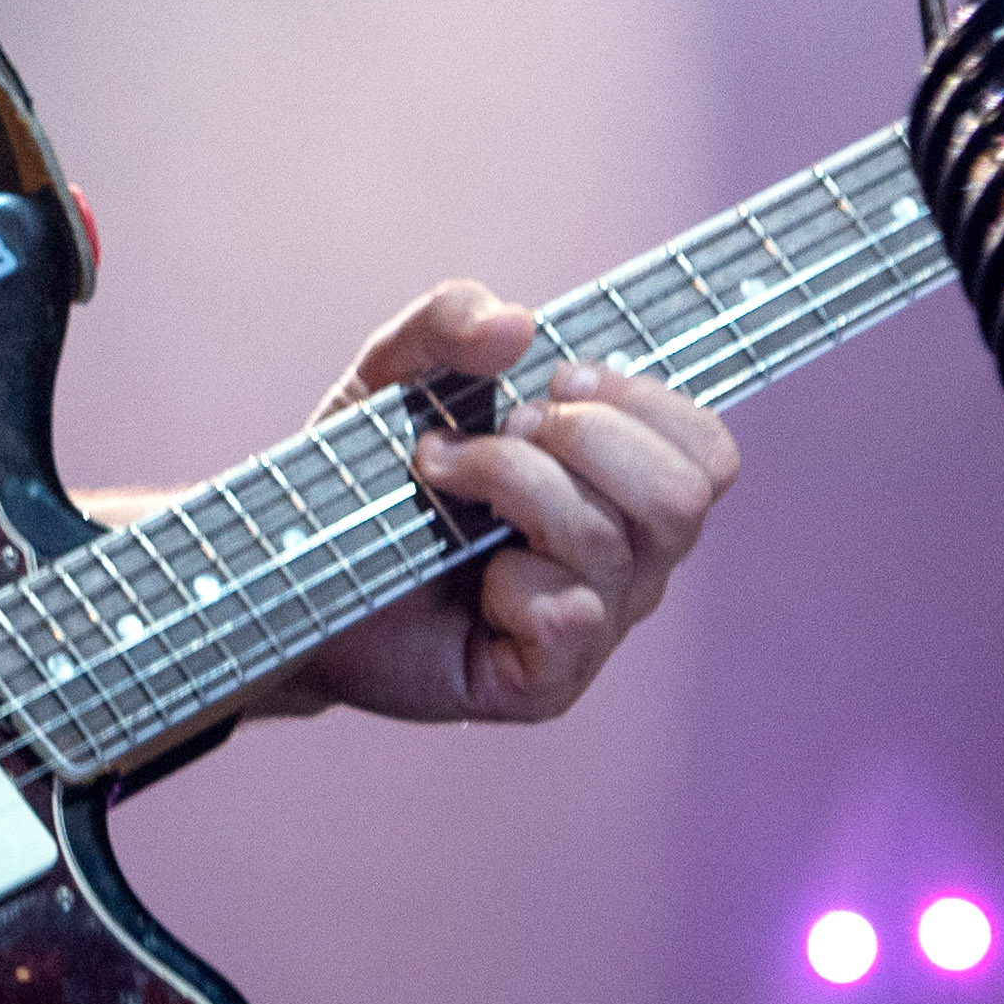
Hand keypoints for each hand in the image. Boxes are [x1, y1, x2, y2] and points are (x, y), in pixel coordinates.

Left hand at [291, 283, 738, 728]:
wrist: (294, 573)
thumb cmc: (368, 475)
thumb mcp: (396, 371)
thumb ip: (451, 321)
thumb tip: (518, 325)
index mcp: (622, 489)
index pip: (709, 453)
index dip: (648, 402)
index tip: (558, 377)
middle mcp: (628, 563)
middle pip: (682, 497)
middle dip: (587, 438)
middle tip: (510, 425)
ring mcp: (593, 628)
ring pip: (606, 542)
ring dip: (512, 481)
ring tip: (441, 472)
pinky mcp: (547, 683)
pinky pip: (568, 616)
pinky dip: (508, 578)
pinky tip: (469, 582)